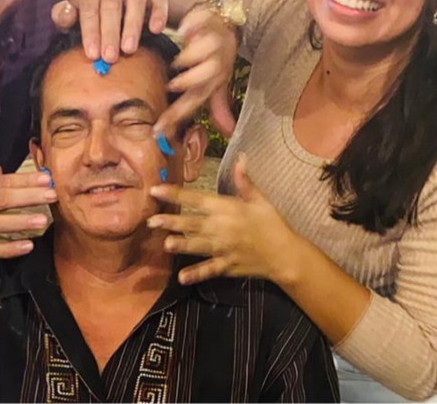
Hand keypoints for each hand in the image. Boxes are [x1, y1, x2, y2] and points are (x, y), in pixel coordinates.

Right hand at [0, 163, 57, 260]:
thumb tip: (3, 171)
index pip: (2, 182)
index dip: (24, 180)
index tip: (46, 178)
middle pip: (3, 201)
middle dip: (29, 197)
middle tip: (52, 194)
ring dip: (21, 223)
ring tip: (43, 220)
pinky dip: (9, 250)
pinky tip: (27, 246)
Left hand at [51, 0, 167, 62]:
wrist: (115, 3)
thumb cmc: (90, 14)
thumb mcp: (73, 14)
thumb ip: (63, 15)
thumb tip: (67, 14)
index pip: (89, 7)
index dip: (90, 31)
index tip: (92, 54)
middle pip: (111, 5)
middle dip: (110, 33)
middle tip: (109, 57)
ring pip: (135, 1)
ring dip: (132, 26)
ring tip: (129, 49)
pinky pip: (159, 0)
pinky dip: (159, 14)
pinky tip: (156, 30)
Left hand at [146, 155, 300, 285]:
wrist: (286, 254)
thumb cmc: (272, 223)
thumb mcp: (260, 199)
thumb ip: (245, 181)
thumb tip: (241, 157)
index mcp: (227, 209)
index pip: (196, 199)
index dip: (175, 194)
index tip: (156, 189)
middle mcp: (222, 228)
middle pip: (192, 224)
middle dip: (171, 222)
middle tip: (150, 221)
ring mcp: (224, 249)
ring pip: (197, 246)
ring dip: (180, 245)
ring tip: (164, 243)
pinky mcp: (228, 266)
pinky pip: (209, 270)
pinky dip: (196, 274)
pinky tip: (182, 278)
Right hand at [154, 6, 238, 137]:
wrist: (227, 26)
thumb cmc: (216, 58)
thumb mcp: (216, 83)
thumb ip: (218, 108)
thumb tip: (229, 134)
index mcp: (213, 79)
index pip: (195, 100)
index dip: (177, 115)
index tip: (158, 127)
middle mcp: (214, 61)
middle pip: (208, 73)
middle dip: (190, 81)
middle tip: (172, 86)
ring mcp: (211, 40)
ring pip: (206, 48)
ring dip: (191, 56)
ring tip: (177, 61)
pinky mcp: (206, 20)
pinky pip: (200, 21)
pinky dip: (192, 25)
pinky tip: (182, 30)